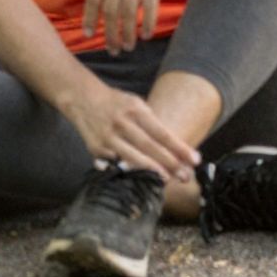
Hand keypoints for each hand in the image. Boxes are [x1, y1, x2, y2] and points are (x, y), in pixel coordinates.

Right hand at [61, 71, 201, 183]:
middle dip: (171, 163)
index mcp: (134, 109)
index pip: (161, 132)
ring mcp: (107, 136)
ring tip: (167, 179)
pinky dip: (128, 171)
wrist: (81, 97)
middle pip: (150, 147)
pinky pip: (115, 163)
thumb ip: (152, 124)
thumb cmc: (115, 103)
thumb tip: (176, 148)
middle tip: (186, 176)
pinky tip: (140, 179)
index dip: (179, 148)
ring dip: (152, 170)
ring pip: (133, 158)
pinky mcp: (96, 148)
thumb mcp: (135, 104)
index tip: (195, 159)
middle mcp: (121, 122)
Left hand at [83, 0, 191, 53]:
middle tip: (113, 49)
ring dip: (128, 33)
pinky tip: (147, 35)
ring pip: (127, 12)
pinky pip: (148, 6)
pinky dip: (146, 23)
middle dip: (109, 33)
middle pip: (109, 9)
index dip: (90, 18)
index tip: (88, 34)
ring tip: (129, 46)